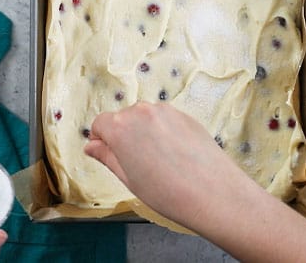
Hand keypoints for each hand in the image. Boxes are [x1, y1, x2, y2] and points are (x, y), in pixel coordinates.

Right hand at [84, 102, 255, 229]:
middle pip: (122, 119)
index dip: (102, 141)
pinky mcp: (184, 114)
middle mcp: (139, 112)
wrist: (215, 195)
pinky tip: (176, 156)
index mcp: (119, 127)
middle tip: (139, 164)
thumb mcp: (129, 179)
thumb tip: (91, 147)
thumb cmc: (169, 193)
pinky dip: (165, 133)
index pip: (99, 124)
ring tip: (161, 161)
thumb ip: (107, 157)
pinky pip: (165, 120)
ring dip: (145, 133)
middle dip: (125, 136)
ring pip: (144, 119)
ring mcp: (164, 111)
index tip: (111, 156)